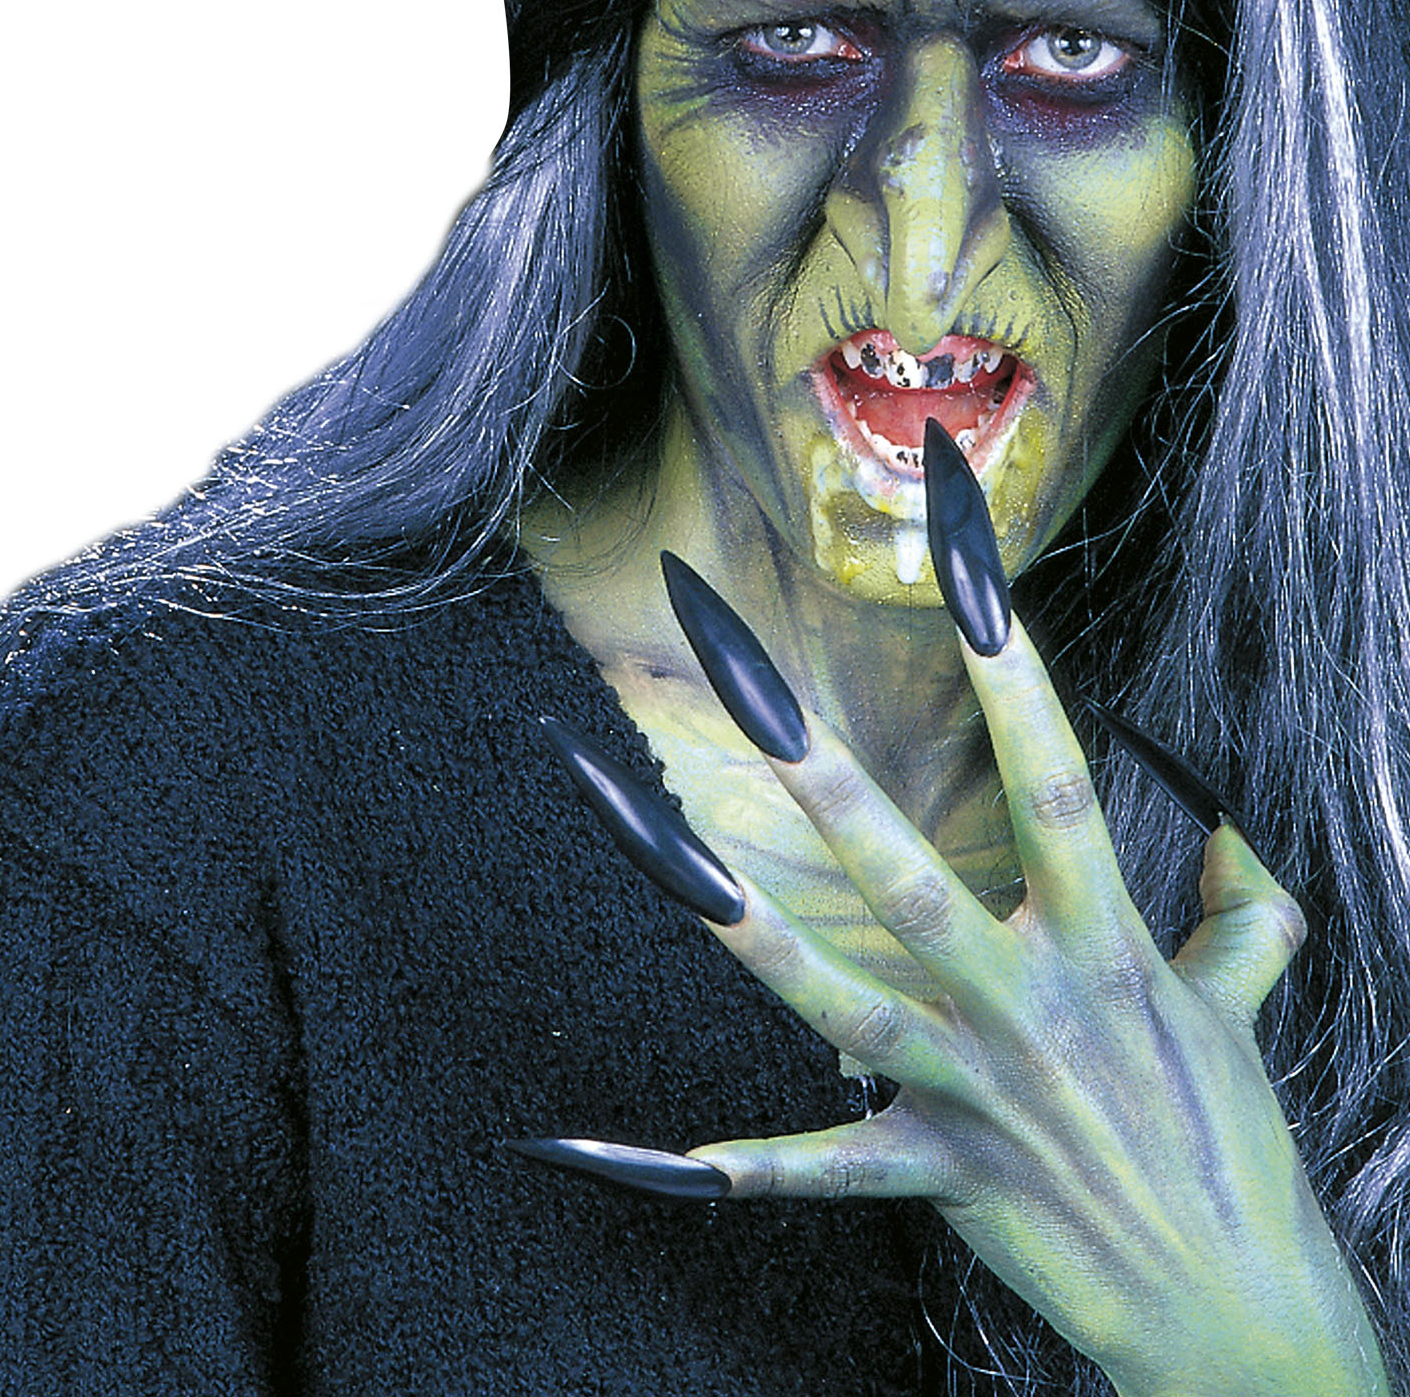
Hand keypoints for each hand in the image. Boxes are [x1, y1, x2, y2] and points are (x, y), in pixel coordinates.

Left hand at [526, 429, 1388, 1396]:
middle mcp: (1027, 1007)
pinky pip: (821, 1172)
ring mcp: (972, 1096)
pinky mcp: (936, 1178)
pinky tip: (635, 1156)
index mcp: (1102, 947)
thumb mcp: (1240, 1011)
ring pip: (837, 1001)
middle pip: (908, 874)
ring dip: (742, 927)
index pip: (1052, 777)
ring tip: (654, 849)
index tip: (957, 558)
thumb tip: (1235, 841)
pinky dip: (739, 1166)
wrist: (1237, 1317)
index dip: (1010, 660)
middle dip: (818, 770)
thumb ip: (1236, 915)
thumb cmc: (1230, 1150)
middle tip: (733, 676)